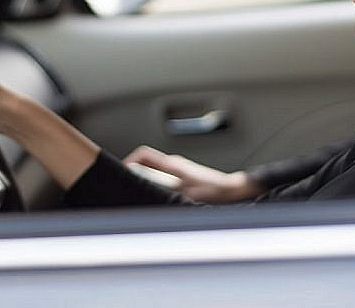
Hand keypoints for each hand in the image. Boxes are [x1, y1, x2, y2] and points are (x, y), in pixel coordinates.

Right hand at [123, 145, 264, 202]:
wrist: (233, 190)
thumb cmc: (214, 192)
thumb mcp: (186, 195)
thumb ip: (165, 191)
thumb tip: (147, 190)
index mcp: (172, 164)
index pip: (143, 155)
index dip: (129, 162)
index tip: (121, 173)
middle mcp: (174, 164)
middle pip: (146, 163)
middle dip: (134, 174)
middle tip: (128, 187)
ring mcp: (179, 170)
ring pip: (154, 172)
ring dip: (146, 181)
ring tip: (141, 195)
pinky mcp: (185, 177)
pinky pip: (163, 178)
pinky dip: (156, 186)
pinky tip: (158, 200)